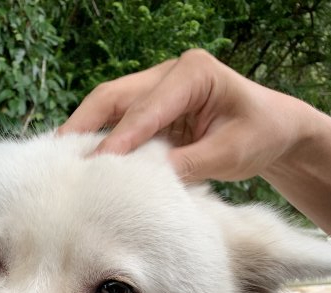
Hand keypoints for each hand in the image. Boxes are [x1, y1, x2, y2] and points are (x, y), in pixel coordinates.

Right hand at [59, 49, 315, 183]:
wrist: (274, 130)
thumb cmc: (259, 134)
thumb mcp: (229, 153)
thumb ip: (188, 164)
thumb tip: (147, 181)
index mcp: (193, 73)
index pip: (146, 108)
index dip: (119, 137)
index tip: (96, 164)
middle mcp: (169, 75)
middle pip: (114, 97)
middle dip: (83, 125)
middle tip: (56, 156)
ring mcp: (158, 90)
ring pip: (110, 107)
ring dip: (85, 132)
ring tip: (59, 160)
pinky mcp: (153, 110)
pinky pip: (119, 122)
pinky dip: (100, 140)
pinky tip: (82, 161)